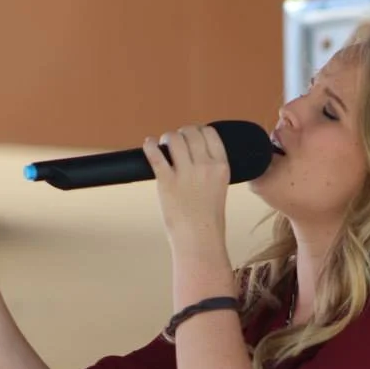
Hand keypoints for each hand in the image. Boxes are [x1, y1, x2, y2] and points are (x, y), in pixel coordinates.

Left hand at [143, 125, 229, 247]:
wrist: (199, 238)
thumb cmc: (208, 218)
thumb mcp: (220, 187)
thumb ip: (211, 168)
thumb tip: (194, 152)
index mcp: (221, 166)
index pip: (210, 133)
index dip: (198, 130)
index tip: (192, 135)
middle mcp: (205, 166)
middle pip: (191, 132)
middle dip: (181, 133)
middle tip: (175, 141)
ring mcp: (185, 174)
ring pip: (174, 139)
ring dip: (167, 138)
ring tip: (163, 144)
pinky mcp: (166, 182)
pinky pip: (155, 155)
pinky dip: (149, 146)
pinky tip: (148, 144)